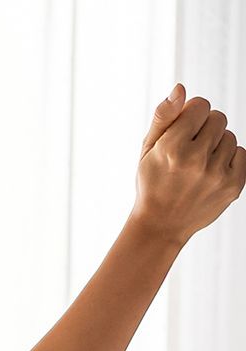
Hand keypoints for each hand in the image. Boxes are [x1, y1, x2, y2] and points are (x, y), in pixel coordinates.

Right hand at [132, 84, 245, 246]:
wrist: (160, 226)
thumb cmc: (152, 183)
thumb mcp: (148, 149)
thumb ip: (163, 117)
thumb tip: (180, 88)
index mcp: (172, 147)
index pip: (201, 105)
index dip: (191, 116)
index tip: (182, 133)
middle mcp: (195, 160)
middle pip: (219, 118)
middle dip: (205, 130)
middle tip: (189, 153)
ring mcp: (216, 175)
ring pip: (230, 137)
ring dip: (217, 147)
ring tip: (199, 167)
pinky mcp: (232, 186)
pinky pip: (242, 154)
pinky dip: (228, 161)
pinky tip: (211, 175)